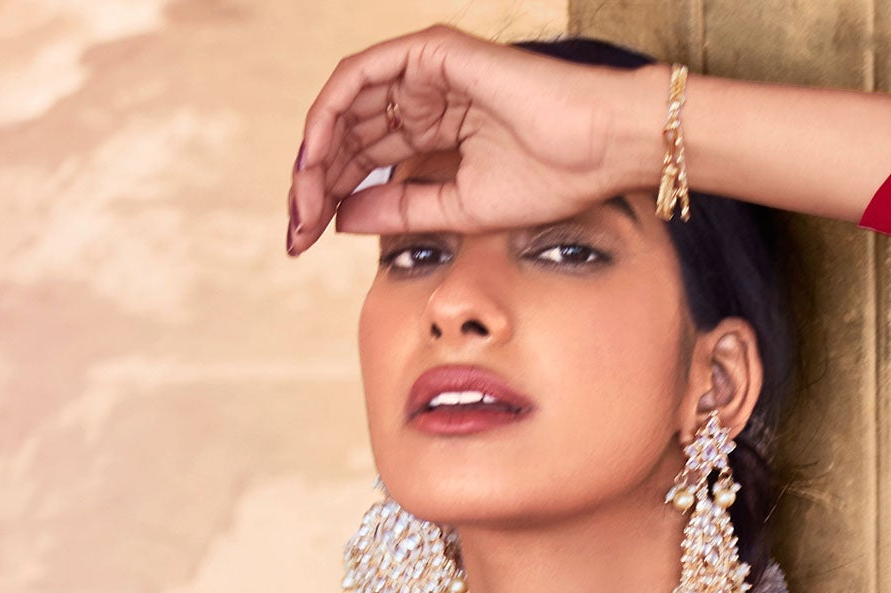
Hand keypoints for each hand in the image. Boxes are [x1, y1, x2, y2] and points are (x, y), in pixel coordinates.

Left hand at [287, 25, 662, 251]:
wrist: (597, 147)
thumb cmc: (550, 178)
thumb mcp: (456, 208)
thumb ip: (399, 209)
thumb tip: (340, 217)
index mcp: (435, 129)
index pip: (365, 159)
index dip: (330, 198)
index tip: (306, 242)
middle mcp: (424, 95)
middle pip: (348, 134)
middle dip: (314, 182)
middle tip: (294, 232)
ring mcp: (426, 71)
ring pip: (346, 105)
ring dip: (315, 154)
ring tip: (302, 201)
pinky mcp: (430, 53)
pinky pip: (360, 76)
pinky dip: (330, 114)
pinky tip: (315, 158)